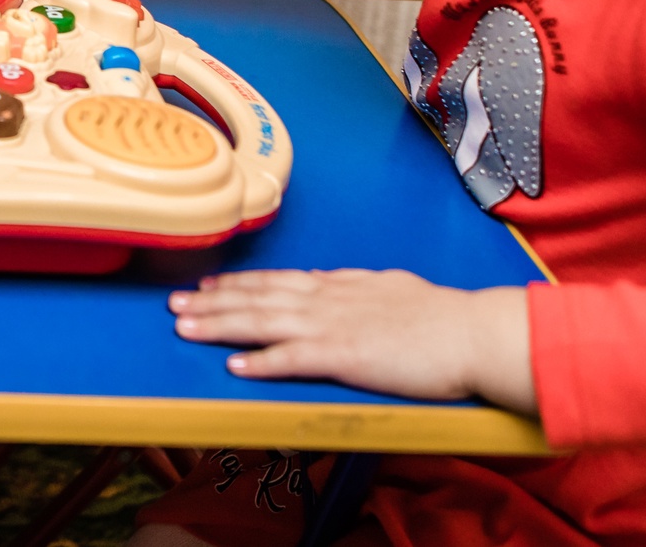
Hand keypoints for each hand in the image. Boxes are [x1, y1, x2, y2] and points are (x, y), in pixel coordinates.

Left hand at [168, 270, 535, 414]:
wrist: (471, 333)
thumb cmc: (441, 316)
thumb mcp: (389, 288)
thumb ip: (355, 287)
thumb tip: (331, 279)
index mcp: (339, 285)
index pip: (276, 280)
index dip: (237, 283)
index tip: (207, 284)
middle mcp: (327, 299)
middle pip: (257, 297)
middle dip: (211, 300)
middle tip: (174, 303)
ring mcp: (333, 326)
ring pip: (262, 321)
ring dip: (219, 325)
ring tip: (185, 327)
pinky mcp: (345, 355)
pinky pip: (292, 359)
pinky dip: (259, 361)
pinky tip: (233, 366)